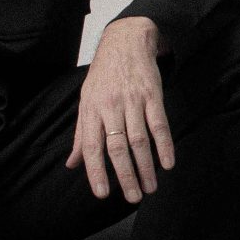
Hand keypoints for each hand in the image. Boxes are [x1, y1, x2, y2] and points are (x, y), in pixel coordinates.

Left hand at [68, 16, 172, 202]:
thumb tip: (72, 164)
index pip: (92, 147)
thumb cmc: (104, 76)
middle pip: (117, 147)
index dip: (96, 171)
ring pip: (139, 140)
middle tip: (133, 197)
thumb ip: (82, 135)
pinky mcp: (153, 95)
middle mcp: (110, 107)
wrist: (125, 42)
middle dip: (125, 175)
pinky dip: (164, 145)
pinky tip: (167, 163)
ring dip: (146, 166)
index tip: (102, 193)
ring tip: (150, 188)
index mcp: (91, 111)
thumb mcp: (86, 102)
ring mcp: (132, 101)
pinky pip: (159, 125)